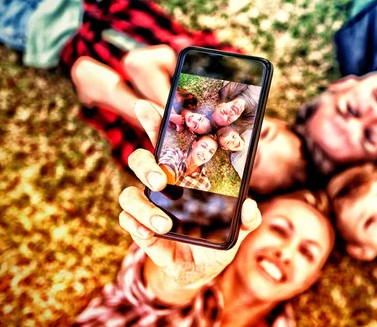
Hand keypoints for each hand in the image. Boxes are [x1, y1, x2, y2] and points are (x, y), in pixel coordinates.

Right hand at [118, 101, 261, 300]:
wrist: (199, 270)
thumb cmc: (215, 238)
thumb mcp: (238, 228)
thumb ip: (247, 217)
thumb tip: (250, 206)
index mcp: (184, 174)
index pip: (167, 142)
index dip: (155, 122)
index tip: (148, 106)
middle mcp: (162, 185)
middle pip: (140, 160)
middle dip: (146, 164)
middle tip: (162, 178)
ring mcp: (149, 207)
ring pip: (128, 193)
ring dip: (142, 205)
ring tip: (164, 223)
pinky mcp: (141, 230)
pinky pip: (127, 221)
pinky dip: (135, 225)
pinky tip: (149, 232)